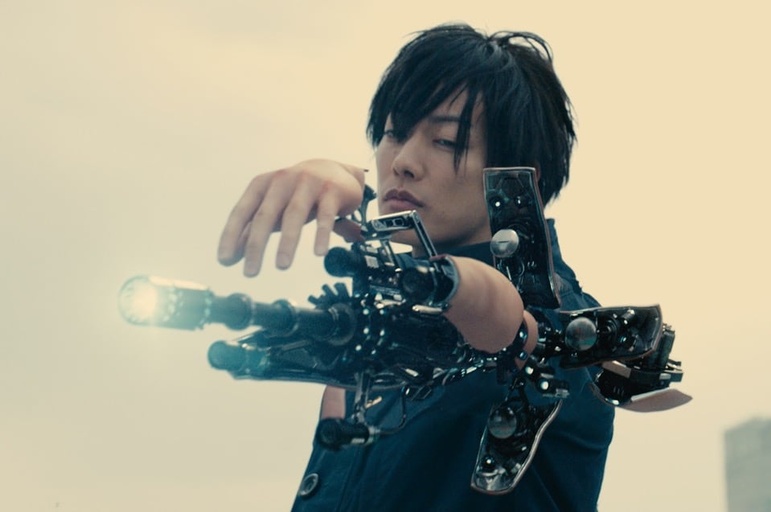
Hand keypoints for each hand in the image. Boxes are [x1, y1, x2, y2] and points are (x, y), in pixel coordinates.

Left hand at [217, 159, 365, 275]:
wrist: (336, 173)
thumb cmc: (296, 196)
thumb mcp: (272, 210)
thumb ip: (250, 231)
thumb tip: (228, 259)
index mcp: (262, 185)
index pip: (242, 212)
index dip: (231, 236)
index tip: (224, 261)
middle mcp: (282, 181)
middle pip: (265, 215)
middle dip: (256, 246)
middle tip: (250, 273)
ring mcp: (308, 183)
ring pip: (294, 214)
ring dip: (287, 242)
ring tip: (281, 266)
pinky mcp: (331, 190)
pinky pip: (326, 215)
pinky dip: (321, 235)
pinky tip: (319, 253)